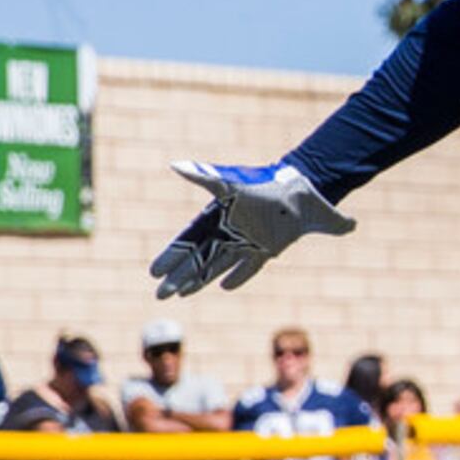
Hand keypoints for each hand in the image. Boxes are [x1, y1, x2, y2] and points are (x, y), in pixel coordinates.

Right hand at [150, 160, 354, 297]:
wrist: (304, 186)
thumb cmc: (265, 183)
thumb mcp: (231, 182)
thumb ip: (203, 176)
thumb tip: (175, 164)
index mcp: (217, 216)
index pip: (188, 241)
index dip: (172, 257)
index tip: (154, 272)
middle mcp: (229, 230)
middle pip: (198, 259)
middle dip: (179, 276)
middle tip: (160, 294)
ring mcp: (248, 241)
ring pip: (218, 265)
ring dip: (200, 280)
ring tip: (180, 294)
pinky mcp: (268, 248)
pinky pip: (249, 267)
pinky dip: (238, 277)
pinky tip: (224, 287)